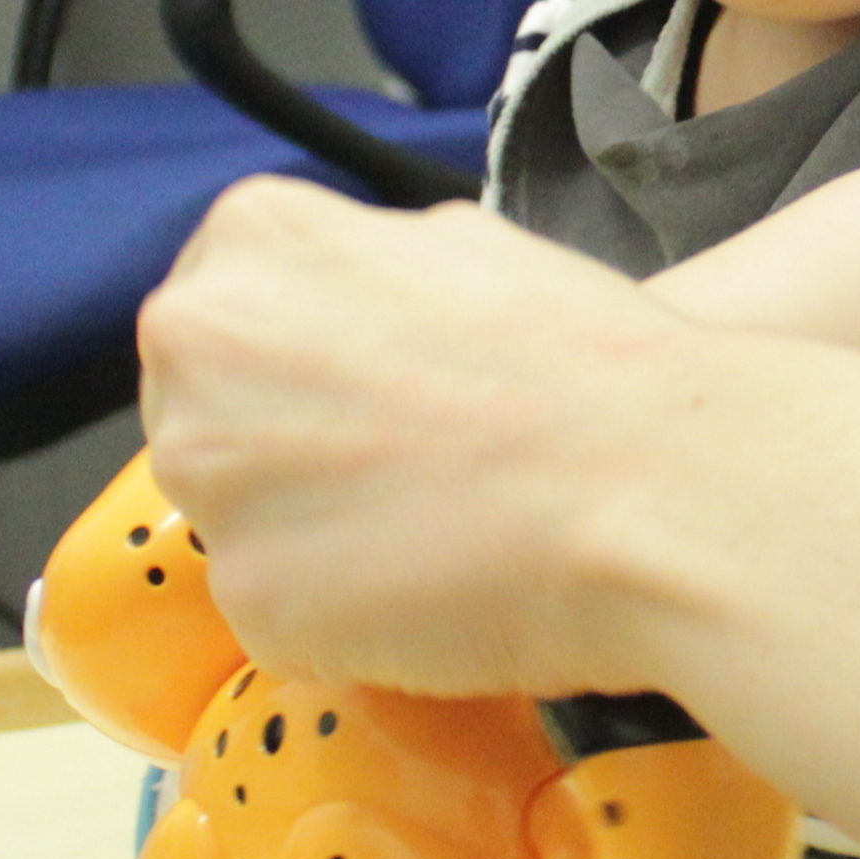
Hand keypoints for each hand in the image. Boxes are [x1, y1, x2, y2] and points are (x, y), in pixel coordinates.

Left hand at [135, 177, 725, 696]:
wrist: (660, 488)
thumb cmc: (587, 368)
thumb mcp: (464, 247)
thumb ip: (359, 274)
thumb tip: (340, 320)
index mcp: (251, 241)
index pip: (217, 317)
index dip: (296, 368)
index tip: (361, 398)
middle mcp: (199, 349)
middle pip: (205, 415)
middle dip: (282, 449)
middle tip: (400, 468)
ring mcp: (212, 479)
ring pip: (236, 518)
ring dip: (310, 534)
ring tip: (430, 527)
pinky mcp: (248, 598)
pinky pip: (278, 612)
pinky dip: (340, 617)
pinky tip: (430, 590)